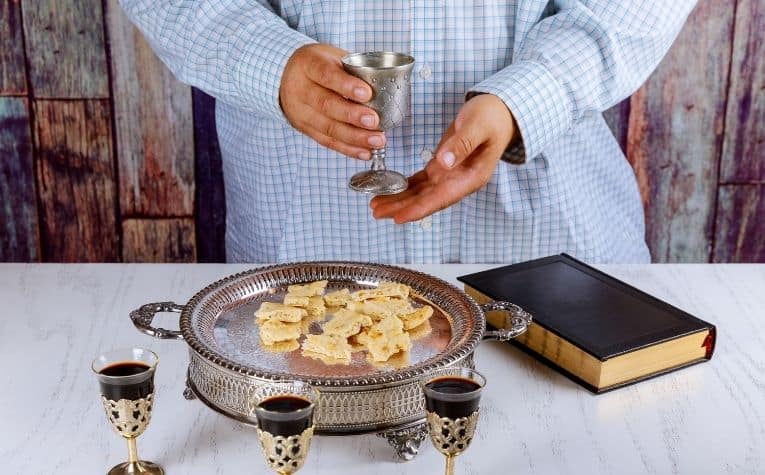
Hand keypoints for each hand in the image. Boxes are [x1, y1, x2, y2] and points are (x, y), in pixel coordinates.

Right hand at [280, 44, 385, 159]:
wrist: (286, 76)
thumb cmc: (318, 64)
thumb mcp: (331, 56)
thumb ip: (353, 68)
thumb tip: (387, 84)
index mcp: (308, 64)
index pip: (325, 74)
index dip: (345, 85)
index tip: (366, 93)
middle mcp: (300, 89)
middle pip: (326, 105)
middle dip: (352, 115)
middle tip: (374, 121)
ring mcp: (301, 112)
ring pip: (328, 127)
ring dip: (355, 137)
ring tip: (377, 140)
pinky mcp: (305, 129)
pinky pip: (327, 141)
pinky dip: (348, 149)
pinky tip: (365, 152)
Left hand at [370, 94, 517, 222]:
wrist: (499, 112)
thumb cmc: (492, 117)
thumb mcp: (477, 125)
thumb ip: (462, 144)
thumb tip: (444, 162)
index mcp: (471, 177)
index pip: (441, 198)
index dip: (419, 209)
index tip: (399, 217)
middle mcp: (460, 182)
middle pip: (427, 201)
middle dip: (402, 208)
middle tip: (376, 212)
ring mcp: (451, 176)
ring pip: (421, 194)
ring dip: (399, 200)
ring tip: (376, 205)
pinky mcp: (442, 167)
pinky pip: (420, 182)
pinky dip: (404, 187)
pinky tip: (388, 191)